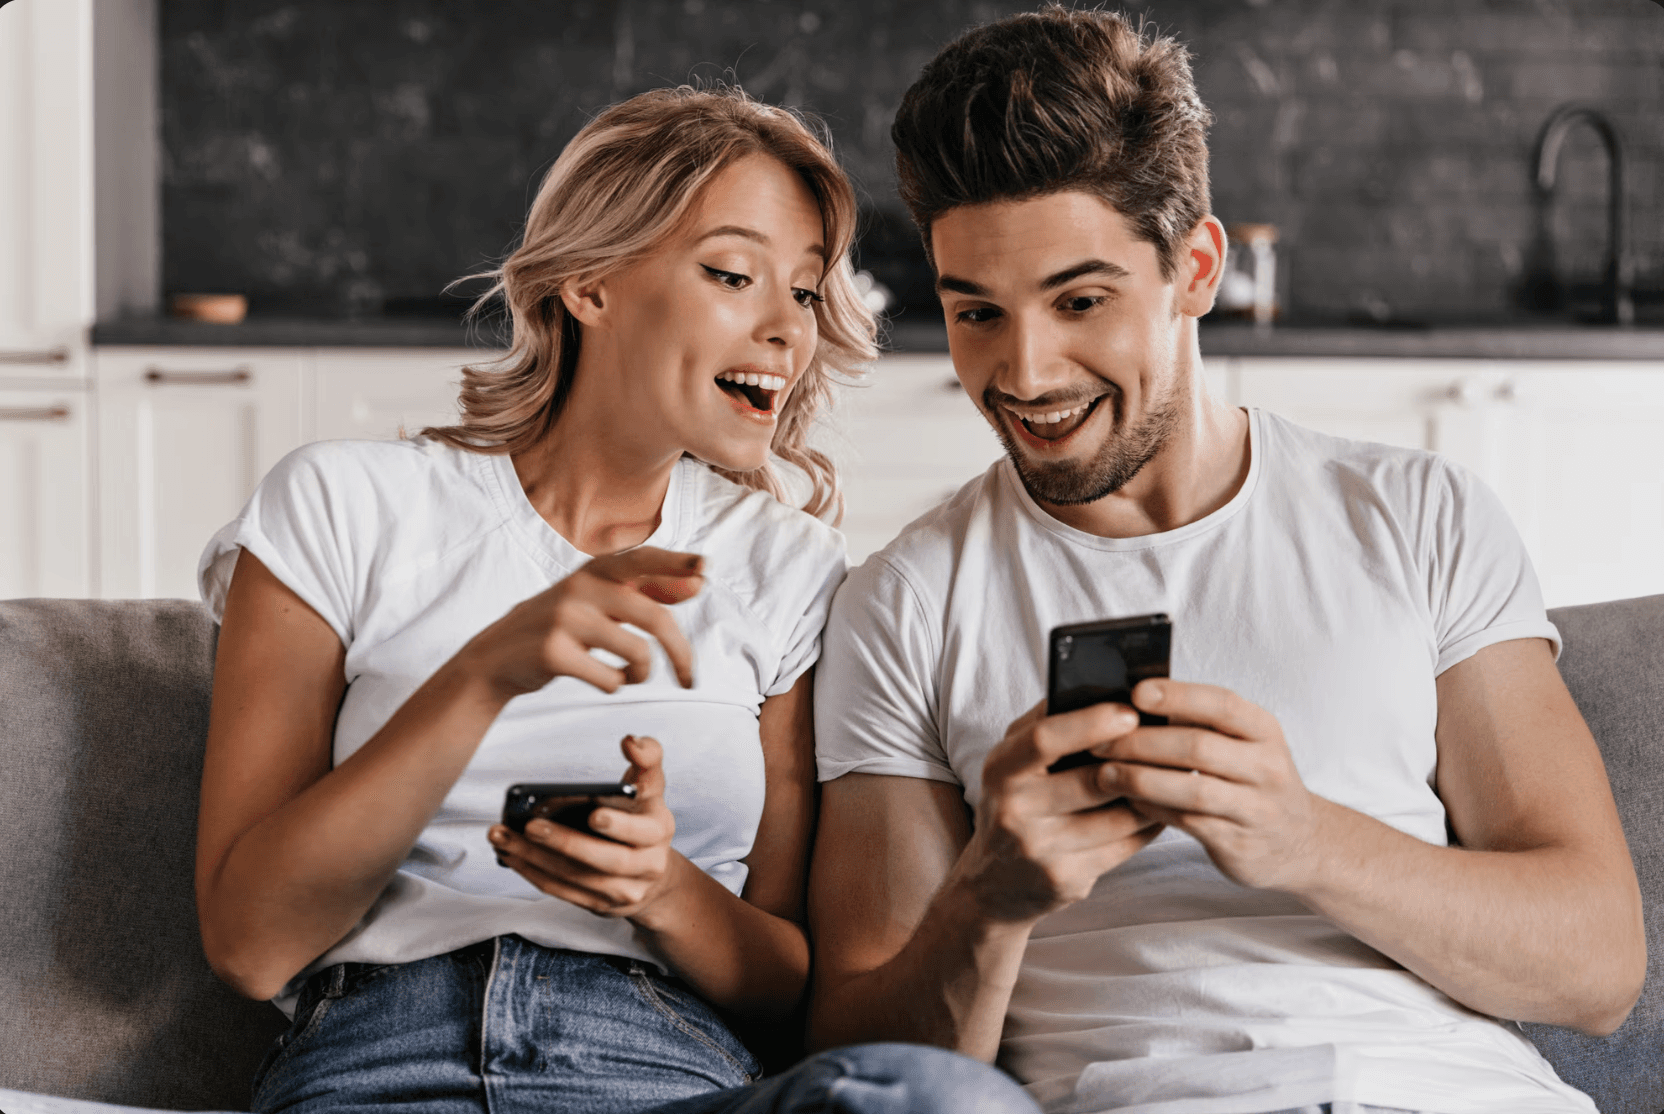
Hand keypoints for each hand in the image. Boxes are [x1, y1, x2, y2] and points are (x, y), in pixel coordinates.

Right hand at [462, 546, 703, 698]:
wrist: (496, 657)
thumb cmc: (559, 627)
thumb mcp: (599, 601)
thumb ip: (647, 591)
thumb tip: (699, 582)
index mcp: (595, 570)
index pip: (643, 560)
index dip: (677, 563)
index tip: (706, 569)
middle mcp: (581, 587)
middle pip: (654, 618)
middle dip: (681, 654)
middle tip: (691, 680)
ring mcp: (565, 618)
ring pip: (638, 653)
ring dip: (642, 674)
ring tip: (630, 676)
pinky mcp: (554, 652)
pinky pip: (611, 679)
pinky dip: (615, 685)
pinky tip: (601, 679)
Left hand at [489, 734, 688, 920]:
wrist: (653, 873)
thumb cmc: (642, 820)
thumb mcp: (651, 788)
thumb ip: (646, 759)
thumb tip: (630, 741)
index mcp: (658, 831)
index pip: (641, 831)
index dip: (618, 826)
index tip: (593, 814)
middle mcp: (647, 865)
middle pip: (604, 860)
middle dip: (564, 844)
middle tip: (530, 826)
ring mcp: (623, 891)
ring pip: (576, 878)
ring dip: (536, 859)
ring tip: (504, 838)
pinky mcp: (599, 905)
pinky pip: (563, 892)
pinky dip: (533, 874)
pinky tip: (511, 854)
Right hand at [959, 699, 1164, 924]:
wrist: (993, 882)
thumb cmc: (1015, 802)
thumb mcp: (1012, 761)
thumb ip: (1046, 725)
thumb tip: (1099, 688)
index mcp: (1001, 769)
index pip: (1045, 740)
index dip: (1090, 724)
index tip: (1130, 712)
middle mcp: (1015, 810)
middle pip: (1090, 781)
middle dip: (1136, 762)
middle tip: (1172, 743)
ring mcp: (1040, 850)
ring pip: (1118, 818)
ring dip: (1153, 794)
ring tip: (1176, 772)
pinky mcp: (1066, 880)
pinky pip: (1124, 847)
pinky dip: (1148, 825)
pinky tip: (1160, 808)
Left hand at [1094, 680, 1323, 891]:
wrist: (1300, 842)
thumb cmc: (1254, 781)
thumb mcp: (1245, 744)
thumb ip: (1201, 723)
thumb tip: (1133, 702)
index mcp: (1264, 731)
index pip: (1222, 704)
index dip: (1177, 696)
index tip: (1136, 693)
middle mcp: (1266, 767)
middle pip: (1199, 747)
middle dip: (1142, 742)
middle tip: (1100, 742)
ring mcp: (1256, 808)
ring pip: (1193, 789)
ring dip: (1141, 779)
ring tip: (1105, 774)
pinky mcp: (1239, 843)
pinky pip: (1188, 822)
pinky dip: (1153, 809)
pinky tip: (1128, 801)